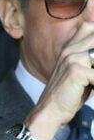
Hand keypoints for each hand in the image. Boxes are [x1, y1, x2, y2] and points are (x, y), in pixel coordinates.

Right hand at [26, 20, 93, 139]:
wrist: (50, 111)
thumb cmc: (68, 95)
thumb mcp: (78, 72)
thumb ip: (89, 60)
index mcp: (69, 48)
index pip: (88, 27)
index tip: (93, 57)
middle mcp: (70, 50)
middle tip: (93, 70)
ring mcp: (72, 59)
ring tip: (93, 79)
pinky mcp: (76, 71)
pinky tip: (93, 87)